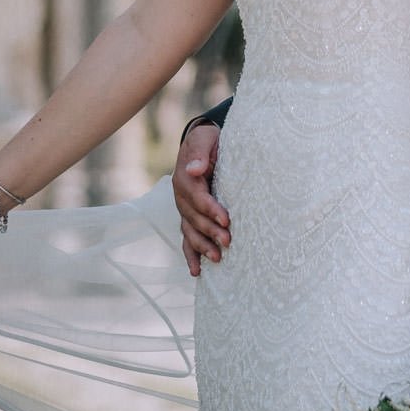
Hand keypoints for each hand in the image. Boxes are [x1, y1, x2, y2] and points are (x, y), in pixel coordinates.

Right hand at [171, 121, 228, 274]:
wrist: (201, 142)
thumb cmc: (207, 140)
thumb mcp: (205, 139)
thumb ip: (200, 153)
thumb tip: (195, 169)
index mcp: (185, 178)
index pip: (198, 198)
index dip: (211, 210)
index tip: (226, 220)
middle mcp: (181, 196)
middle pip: (194, 218)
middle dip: (210, 231)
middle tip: (228, 242)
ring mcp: (184, 208)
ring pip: (190, 231)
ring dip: (202, 246)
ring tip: (217, 258)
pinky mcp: (188, 216)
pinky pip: (187, 237)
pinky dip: (190, 254)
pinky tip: (196, 271)